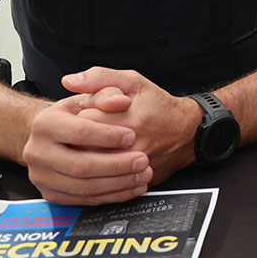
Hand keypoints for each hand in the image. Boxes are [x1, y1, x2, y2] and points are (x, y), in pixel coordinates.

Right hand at [22, 89, 153, 204]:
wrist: (55, 135)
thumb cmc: (76, 114)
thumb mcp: (90, 96)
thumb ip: (107, 93)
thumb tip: (121, 101)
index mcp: (45, 124)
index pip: (79, 132)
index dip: (108, 136)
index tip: (132, 136)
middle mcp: (37, 152)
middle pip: (80, 165)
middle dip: (116, 165)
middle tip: (142, 160)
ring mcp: (42, 176)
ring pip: (83, 187)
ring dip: (118, 184)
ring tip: (142, 175)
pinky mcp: (51, 194)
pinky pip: (83, 200)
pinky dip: (111, 196)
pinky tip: (130, 187)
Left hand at [63, 67, 200, 184]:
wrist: (187, 133)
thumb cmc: (159, 106)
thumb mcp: (133, 82)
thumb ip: (99, 78)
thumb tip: (69, 81)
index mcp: (128, 117)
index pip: (84, 120)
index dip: (81, 115)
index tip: (86, 112)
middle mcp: (131, 144)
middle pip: (84, 146)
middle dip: (79, 138)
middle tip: (86, 130)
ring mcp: (133, 165)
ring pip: (92, 165)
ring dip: (86, 155)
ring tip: (92, 145)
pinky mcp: (135, 179)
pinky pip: (105, 179)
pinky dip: (99, 171)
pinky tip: (102, 159)